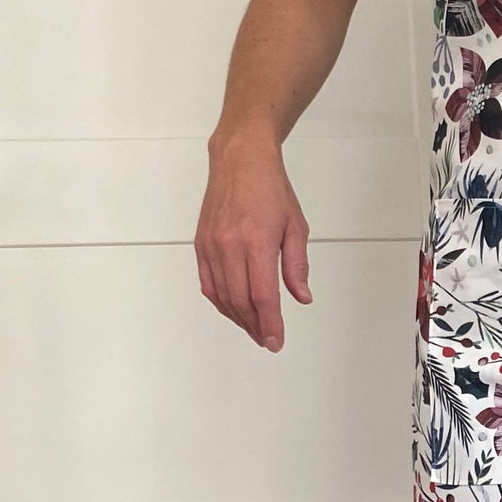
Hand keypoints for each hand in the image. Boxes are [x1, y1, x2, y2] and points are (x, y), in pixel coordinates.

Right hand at [195, 131, 312, 351]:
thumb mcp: (296, 226)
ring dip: (238, 318)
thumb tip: (301, 298)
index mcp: (256, 242)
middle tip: (269, 340)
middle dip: (255, 326)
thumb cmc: (272, 190)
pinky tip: (234, 311)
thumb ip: (297, 265)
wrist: (239, 160)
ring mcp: (211, 247)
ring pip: (222, 296)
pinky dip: (221, 302)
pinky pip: (208, 283)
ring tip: (255, 330)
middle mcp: (229, 247)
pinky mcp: (200, 245)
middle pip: (241, 300)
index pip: (262, 295)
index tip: (277, 341)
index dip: (270, 323)